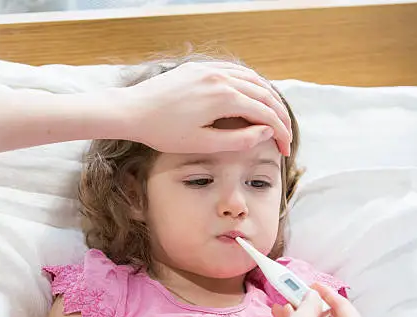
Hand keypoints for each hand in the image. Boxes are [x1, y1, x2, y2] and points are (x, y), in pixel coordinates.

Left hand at [118, 61, 292, 154]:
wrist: (131, 110)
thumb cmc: (162, 132)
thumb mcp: (202, 143)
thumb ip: (238, 140)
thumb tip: (266, 133)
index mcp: (224, 98)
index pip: (265, 114)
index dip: (280, 132)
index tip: (285, 148)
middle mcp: (221, 77)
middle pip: (264, 94)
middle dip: (279, 116)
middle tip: (285, 135)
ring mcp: (210, 69)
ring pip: (252, 79)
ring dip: (268, 97)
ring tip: (275, 116)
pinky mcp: (199, 67)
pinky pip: (234, 70)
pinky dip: (250, 83)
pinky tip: (253, 94)